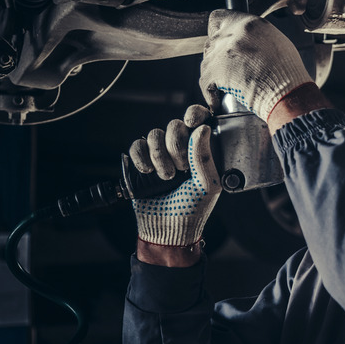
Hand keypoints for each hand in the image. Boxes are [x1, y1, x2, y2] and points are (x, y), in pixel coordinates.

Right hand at [129, 105, 220, 246]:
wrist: (168, 230)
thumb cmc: (193, 209)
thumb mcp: (207, 184)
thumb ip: (205, 156)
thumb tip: (202, 129)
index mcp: (200, 150)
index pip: (198, 119)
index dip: (195, 114)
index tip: (192, 122)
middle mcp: (180, 148)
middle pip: (174, 125)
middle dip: (176, 146)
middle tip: (181, 168)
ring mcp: (159, 154)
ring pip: (154, 134)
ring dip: (159, 156)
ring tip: (166, 177)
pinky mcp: (140, 162)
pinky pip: (137, 145)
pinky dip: (141, 157)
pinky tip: (148, 172)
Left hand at [199, 9, 313, 120]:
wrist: (288, 92)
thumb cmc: (288, 73)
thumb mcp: (277, 43)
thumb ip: (257, 37)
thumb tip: (249, 43)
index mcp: (250, 23)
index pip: (219, 17)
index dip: (217, 30)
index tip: (221, 41)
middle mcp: (234, 33)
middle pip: (212, 40)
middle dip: (217, 55)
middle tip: (227, 69)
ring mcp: (223, 51)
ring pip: (206, 60)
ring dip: (213, 73)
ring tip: (224, 85)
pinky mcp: (216, 71)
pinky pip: (204, 81)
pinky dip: (210, 93)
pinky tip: (217, 100)